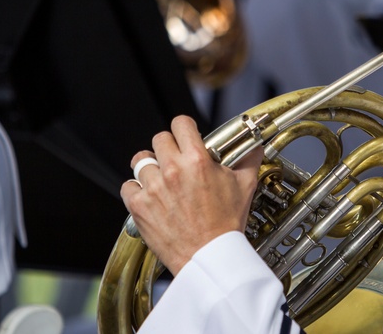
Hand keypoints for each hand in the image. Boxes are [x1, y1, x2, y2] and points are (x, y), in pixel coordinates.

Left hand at [120, 115, 262, 274]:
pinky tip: (149, 196)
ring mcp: (153, 188)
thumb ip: (248, 160)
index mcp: (197, 161)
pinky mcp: (139, 206)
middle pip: (159, 139)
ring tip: (160, 179)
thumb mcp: (244, 187)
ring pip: (141, 160)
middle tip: (176, 160)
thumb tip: (255, 147)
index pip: (181, 124)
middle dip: (168, 147)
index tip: (186, 136)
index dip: (184, 128)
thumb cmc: (226, 224)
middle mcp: (172, 170)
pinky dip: (135, 190)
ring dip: (150, 167)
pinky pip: (127, 186)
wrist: (209, 257)